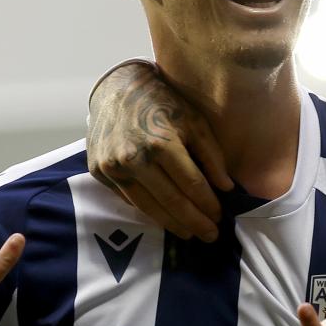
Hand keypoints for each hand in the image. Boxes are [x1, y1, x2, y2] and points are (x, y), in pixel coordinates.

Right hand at [87, 61, 233, 240]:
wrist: (116, 89)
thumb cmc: (162, 102)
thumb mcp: (194, 121)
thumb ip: (211, 155)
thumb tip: (226, 188)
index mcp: (161, 143)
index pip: (191, 185)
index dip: (208, 204)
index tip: (220, 217)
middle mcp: (134, 159)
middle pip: (171, 201)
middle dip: (194, 222)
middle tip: (210, 236)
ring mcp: (113, 168)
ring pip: (148, 207)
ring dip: (172, 224)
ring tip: (190, 234)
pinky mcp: (99, 172)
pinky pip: (129, 199)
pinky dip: (149, 211)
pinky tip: (165, 218)